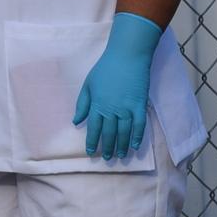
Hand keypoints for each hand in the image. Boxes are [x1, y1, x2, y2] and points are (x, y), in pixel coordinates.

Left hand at [73, 12, 162, 159]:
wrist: (126, 57)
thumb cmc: (104, 70)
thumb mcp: (87, 85)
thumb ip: (82, 104)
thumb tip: (76, 121)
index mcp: (97, 105)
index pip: (93, 128)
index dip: (92, 142)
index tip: (91, 152)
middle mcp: (111, 110)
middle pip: (109, 133)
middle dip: (108, 147)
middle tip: (107, 159)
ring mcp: (127, 109)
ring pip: (124, 133)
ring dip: (123, 146)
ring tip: (121, 156)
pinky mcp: (140, 106)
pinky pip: (140, 125)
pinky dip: (138, 137)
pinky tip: (136, 146)